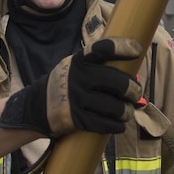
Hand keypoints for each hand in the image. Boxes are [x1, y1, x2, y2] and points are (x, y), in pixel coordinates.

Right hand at [0, 37, 145, 136]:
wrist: (35, 107)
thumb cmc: (67, 85)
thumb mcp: (77, 68)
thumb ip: (101, 69)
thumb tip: (136, 80)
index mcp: (80, 60)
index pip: (103, 48)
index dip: (122, 47)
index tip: (137, 50)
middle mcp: (78, 77)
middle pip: (118, 82)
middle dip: (133, 90)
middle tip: (135, 95)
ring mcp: (76, 98)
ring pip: (116, 107)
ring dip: (127, 112)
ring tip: (127, 112)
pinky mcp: (76, 119)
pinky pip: (106, 124)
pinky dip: (117, 126)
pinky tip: (119, 124)